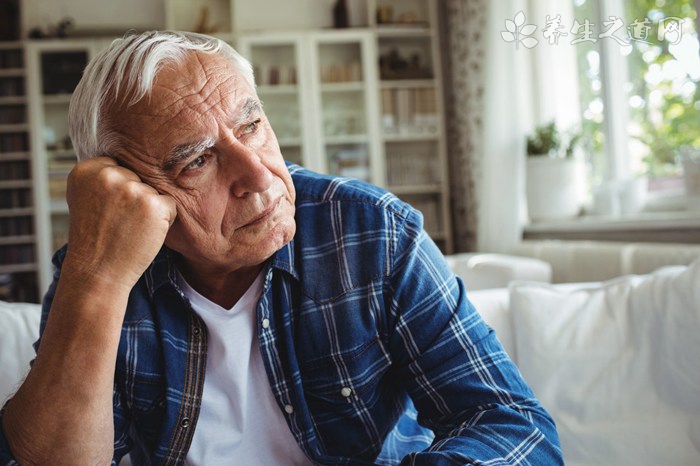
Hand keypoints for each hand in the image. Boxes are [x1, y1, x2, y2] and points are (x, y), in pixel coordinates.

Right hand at [63, 156, 176, 290]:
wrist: (97, 272)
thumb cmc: (95, 239)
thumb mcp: (86, 198)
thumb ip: (101, 176)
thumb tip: (133, 158)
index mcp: (86, 169)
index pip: (118, 166)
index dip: (119, 191)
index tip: (107, 210)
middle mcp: (108, 174)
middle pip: (138, 177)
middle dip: (135, 199)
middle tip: (118, 222)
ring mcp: (131, 188)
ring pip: (155, 191)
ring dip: (149, 210)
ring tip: (129, 229)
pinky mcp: (153, 203)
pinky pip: (170, 204)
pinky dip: (164, 220)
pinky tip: (143, 233)